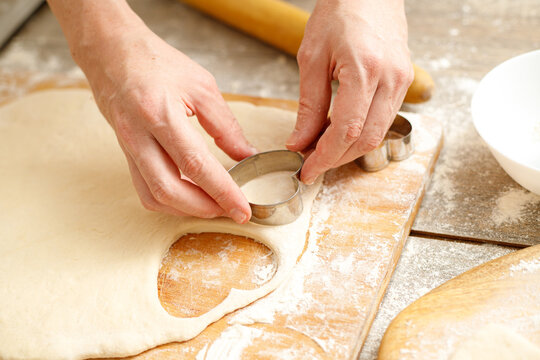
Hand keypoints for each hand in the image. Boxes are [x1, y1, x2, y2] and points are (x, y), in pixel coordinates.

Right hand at [76, 26, 255, 222]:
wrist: (110, 51)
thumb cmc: (155, 61)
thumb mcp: (201, 86)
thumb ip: (225, 125)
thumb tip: (246, 155)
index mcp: (160, 113)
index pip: (196, 164)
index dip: (221, 191)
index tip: (242, 209)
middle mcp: (139, 135)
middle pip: (170, 190)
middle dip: (204, 208)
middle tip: (230, 210)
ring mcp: (128, 147)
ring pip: (153, 196)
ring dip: (185, 209)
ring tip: (213, 206)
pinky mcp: (125, 153)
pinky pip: (143, 189)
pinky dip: (168, 201)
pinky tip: (188, 197)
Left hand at [287, 0, 413, 183]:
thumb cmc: (339, 12)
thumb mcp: (312, 57)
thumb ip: (309, 105)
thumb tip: (299, 141)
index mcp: (365, 70)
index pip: (346, 130)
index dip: (325, 157)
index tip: (307, 170)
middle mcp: (391, 79)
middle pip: (366, 139)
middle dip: (337, 159)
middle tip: (312, 166)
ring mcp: (403, 81)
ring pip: (378, 134)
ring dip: (350, 150)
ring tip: (323, 152)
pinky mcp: (404, 81)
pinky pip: (384, 119)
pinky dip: (362, 134)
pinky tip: (341, 134)